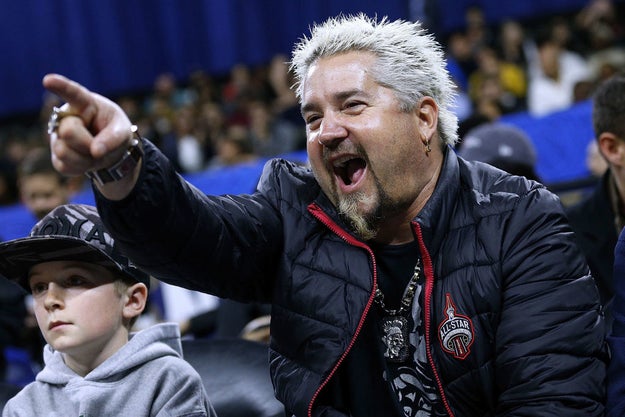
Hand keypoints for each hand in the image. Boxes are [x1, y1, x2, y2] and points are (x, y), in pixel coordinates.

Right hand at [42, 73, 139, 199]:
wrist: (111, 152)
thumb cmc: (115, 132)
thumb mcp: (123, 131)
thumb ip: (113, 138)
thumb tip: (95, 152)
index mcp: (84, 103)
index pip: (72, 93)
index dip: (60, 86)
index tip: (48, 80)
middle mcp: (66, 117)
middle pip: (68, 131)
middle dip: (87, 143)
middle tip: (99, 146)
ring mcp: (57, 136)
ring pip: (63, 151)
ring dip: (86, 159)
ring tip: (94, 153)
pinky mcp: (56, 155)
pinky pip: (63, 166)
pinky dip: (81, 168)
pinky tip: (86, 161)